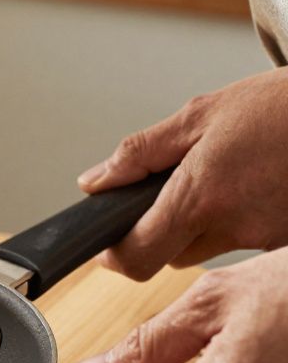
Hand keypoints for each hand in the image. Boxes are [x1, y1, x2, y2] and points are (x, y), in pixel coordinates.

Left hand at [76, 67, 287, 280]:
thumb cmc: (281, 107)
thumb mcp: (201, 115)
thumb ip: (140, 153)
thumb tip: (95, 182)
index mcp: (201, 196)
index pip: (138, 255)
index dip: (116, 256)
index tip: (108, 246)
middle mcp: (235, 227)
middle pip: (171, 255)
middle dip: (162, 231)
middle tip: (175, 191)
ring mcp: (266, 239)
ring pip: (209, 250)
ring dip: (204, 225)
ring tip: (228, 180)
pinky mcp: (287, 241)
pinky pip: (247, 244)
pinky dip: (241, 222)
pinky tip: (257, 189)